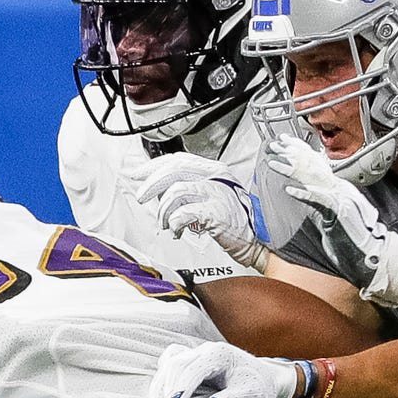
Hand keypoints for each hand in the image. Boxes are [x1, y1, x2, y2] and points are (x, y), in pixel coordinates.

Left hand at [134, 154, 265, 270]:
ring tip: (165, 223)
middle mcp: (216, 177)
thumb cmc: (234, 220)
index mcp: (214, 170)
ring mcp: (217, 193)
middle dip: (151, 184)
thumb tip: (159, 191)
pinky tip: (177, 231)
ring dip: (163, 211)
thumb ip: (190, 188)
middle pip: (174, 170)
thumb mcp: (212, 195)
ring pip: (175, 192)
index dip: (154, 165)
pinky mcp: (216, 212)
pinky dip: (174, 223)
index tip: (139, 174)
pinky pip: (183, 213)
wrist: (258, 238)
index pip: (178, 159)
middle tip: (141, 197)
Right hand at [153, 341, 308, 397]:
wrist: (263, 376)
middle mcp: (205, 349)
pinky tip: (161, 395)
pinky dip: (162, 378)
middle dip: (170, 388)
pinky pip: (168, 362)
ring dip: (162, 384)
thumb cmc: (258, 385)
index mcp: (220, 354)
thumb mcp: (251, 394)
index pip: (193, 368)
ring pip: (169, 362)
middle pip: (176, 363)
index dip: (181, 388)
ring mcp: (196, 352)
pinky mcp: (190, 359)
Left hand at [263, 136, 393, 294]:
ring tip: (274, 163)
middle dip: (294, 153)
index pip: (318, 166)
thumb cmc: (355, 238)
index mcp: (339, 189)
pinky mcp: (339, 211)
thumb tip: (311, 195)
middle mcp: (340, 190)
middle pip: (314, 167)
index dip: (302, 153)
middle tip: (275, 144)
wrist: (373, 251)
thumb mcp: (336, 215)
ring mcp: (340, 199)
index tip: (287, 143)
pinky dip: (305, 195)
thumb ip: (324, 203)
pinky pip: (319, 200)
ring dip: (292, 170)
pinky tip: (290, 190)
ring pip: (313, 179)